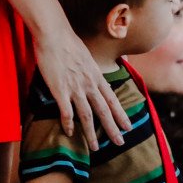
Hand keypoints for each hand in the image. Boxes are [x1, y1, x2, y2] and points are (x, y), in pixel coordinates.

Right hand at [33, 26, 130, 146]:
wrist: (54, 35)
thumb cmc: (69, 44)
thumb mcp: (87, 58)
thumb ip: (92, 71)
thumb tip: (97, 78)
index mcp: (97, 76)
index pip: (112, 99)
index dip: (121, 114)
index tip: (128, 126)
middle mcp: (89, 84)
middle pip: (104, 111)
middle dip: (112, 128)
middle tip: (120, 143)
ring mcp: (75, 88)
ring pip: (87, 115)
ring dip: (91, 133)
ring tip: (95, 147)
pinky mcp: (60, 90)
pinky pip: (66, 111)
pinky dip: (69, 123)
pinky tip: (70, 133)